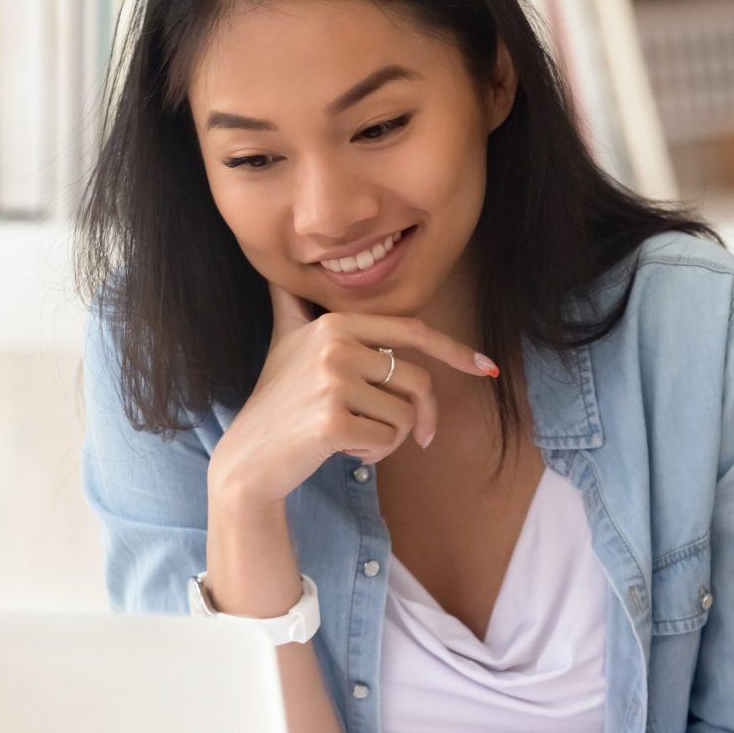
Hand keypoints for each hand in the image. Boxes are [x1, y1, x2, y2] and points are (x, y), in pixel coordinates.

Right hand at [207, 281, 497, 505]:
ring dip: (391, 439)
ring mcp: (333, 381)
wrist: (248, 459)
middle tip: (416, 437)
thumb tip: (278, 273)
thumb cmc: (276, 404)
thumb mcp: (284, 343)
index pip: (413, 330)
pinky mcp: (333, 420)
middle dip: (424, 415)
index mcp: (335, 324)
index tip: (485, 368)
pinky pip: (389, 439)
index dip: (455, 350)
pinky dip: (375, 453)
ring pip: (405, 415)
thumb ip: (292, 306)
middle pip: (417, 380)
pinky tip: (345, 450)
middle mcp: (334, 345)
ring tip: (355, 438)